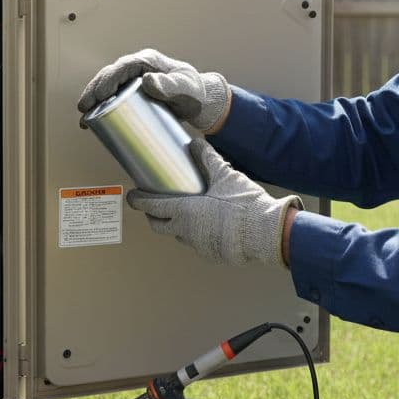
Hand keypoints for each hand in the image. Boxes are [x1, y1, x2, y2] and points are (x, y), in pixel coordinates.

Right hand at [77, 49, 230, 132]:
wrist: (199, 102)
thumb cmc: (194, 92)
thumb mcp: (186, 88)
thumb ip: (171, 85)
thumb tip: (148, 80)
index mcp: (148, 61)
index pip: (123, 66)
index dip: (109, 79)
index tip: (102, 94)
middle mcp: (137, 69)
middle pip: (109, 76)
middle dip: (94, 90)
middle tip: (85, 107)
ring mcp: (132, 81)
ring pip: (106, 86)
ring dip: (92, 100)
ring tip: (84, 117)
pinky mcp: (131, 94)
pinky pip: (111, 98)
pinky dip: (100, 108)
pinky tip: (91, 121)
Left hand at [127, 139, 299, 266]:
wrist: (265, 232)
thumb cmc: (244, 205)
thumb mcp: (225, 176)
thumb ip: (208, 160)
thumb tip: (196, 144)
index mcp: (185, 211)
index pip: (153, 207)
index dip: (139, 201)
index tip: (133, 197)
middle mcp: (187, 231)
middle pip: (159, 226)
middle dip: (153, 216)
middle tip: (153, 206)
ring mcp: (198, 245)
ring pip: (179, 235)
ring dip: (176, 225)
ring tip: (183, 213)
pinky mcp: (212, 254)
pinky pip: (197, 243)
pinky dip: (196, 234)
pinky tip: (207, 226)